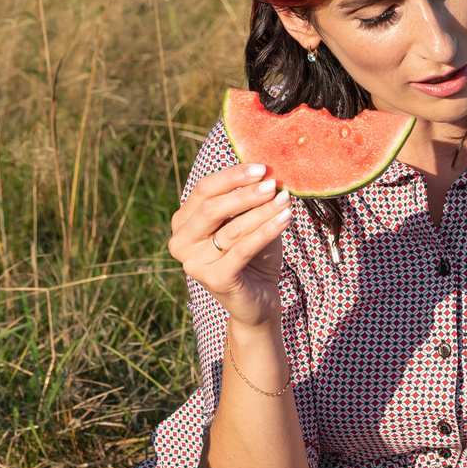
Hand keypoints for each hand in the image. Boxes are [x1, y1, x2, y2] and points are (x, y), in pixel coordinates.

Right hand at [170, 162, 293, 327]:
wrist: (258, 299)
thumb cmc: (253, 255)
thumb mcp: (249, 220)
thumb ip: (250, 199)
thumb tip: (267, 171)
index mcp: (183, 222)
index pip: (204, 189)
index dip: (232, 176)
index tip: (260, 167)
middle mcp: (181, 242)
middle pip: (212, 208)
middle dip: (245, 193)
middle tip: (272, 183)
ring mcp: (194, 263)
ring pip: (232, 228)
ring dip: (262, 211)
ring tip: (285, 199)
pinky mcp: (214, 279)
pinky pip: (244, 248)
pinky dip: (267, 230)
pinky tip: (285, 218)